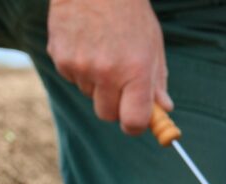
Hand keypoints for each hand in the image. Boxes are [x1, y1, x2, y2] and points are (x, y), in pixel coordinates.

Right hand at [47, 0, 172, 134]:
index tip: (138, 121)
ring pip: (90, 94)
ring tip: (104, 53)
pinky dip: (80, 70)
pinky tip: (88, 45)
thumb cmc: (130, 15)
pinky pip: (72, 78)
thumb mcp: (153, 46)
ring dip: (98, 84)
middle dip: (116, 106)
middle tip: (122, 86)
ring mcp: (81, 66)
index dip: (136, 125)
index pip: (133, 121)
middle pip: (107, 115)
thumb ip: (157, 81)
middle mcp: (107, 72)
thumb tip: (164, 109)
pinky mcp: (60, 58)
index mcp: (136, 71)